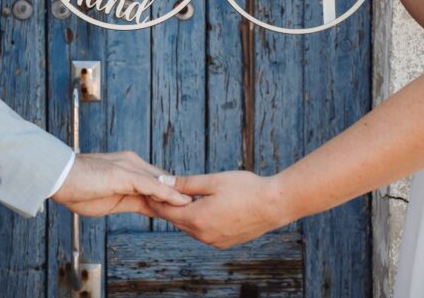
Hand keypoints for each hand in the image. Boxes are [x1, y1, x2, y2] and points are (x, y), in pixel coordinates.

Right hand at [51, 152, 190, 216]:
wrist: (58, 178)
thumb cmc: (80, 189)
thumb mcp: (113, 200)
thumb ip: (134, 202)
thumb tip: (154, 209)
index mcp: (129, 168)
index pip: (157, 182)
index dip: (172, 194)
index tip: (189, 204)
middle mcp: (132, 164)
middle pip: (164, 179)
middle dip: (182, 192)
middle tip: (202, 204)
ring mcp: (129, 168)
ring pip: (161, 182)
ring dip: (180, 194)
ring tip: (198, 204)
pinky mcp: (125, 175)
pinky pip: (151, 186)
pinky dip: (168, 194)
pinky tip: (181, 202)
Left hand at [147, 171, 290, 248]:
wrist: (275, 204)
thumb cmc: (246, 188)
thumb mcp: (213, 181)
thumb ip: (186, 183)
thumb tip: (163, 182)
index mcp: (197, 219)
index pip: (166, 212)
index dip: (156, 199)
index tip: (149, 189)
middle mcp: (203, 235)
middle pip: (177, 221)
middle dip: (169, 207)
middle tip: (161, 192)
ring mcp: (215, 241)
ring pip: (190, 227)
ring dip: (185, 215)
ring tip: (182, 199)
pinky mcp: (225, 242)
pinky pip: (204, 232)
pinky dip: (200, 221)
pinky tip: (204, 208)